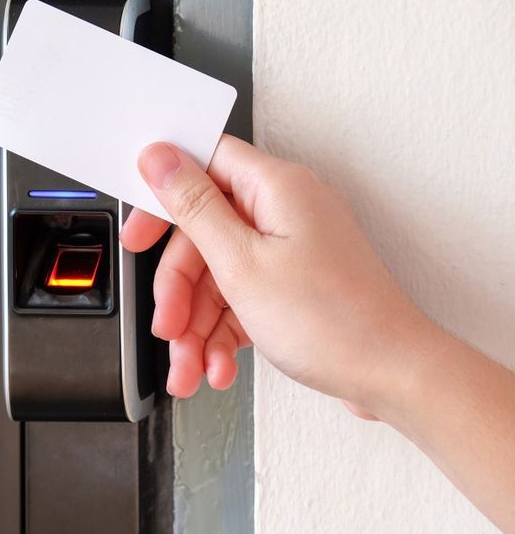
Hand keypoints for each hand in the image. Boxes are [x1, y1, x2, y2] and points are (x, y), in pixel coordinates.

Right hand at [121, 136, 429, 411]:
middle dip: (179, 289)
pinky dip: (223, 334)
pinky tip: (217, 366)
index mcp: (276, 189)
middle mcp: (285, 212)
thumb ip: (194, 206)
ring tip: (190, 367)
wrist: (394, 377)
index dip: (162, 198)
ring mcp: (291, 250)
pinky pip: (241, 300)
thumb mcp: (242, 264)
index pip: (202, 166)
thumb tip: (160, 156)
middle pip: (203, 234)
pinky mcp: (294, 285)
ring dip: (197, 326)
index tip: (139, 235)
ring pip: (218, 277)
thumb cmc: (335, 322)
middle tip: (167, 325)